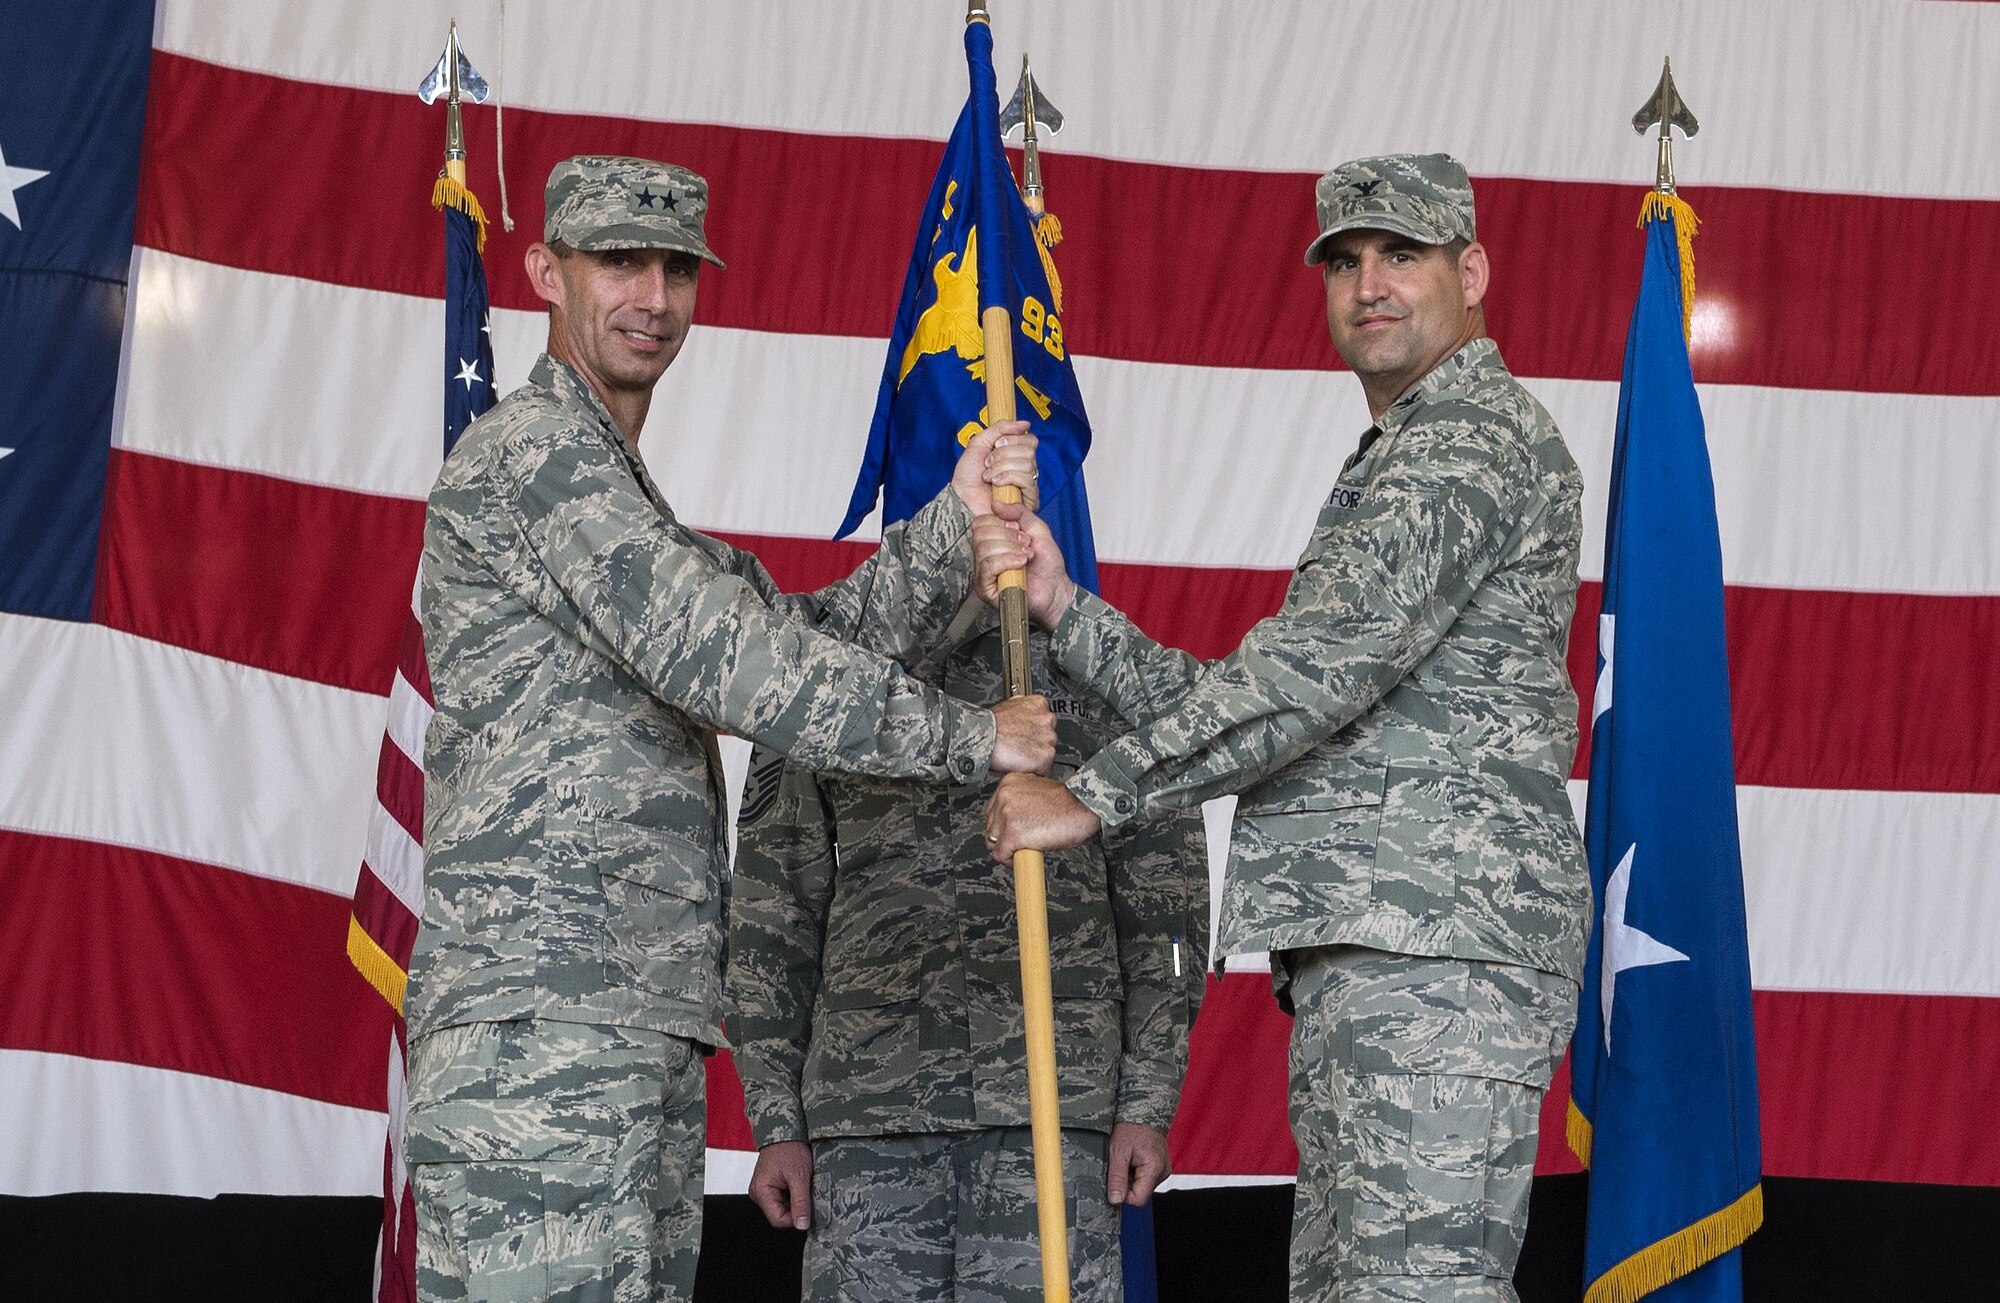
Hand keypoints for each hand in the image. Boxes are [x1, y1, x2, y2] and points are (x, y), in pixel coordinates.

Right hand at [748, 1140, 812, 1230]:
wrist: (785, 1130)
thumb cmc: (789, 1148)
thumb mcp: (799, 1176)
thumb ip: (800, 1202)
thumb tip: (802, 1225)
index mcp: (761, 1192)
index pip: (778, 1220)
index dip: (795, 1219)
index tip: (809, 1211)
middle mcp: (758, 1193)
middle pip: (779, 1215)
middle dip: (796, 1208)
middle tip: (806, 1192)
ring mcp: (763, 1189)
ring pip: (782, 1207)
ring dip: (795, 1200)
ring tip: (801, 1184)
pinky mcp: (769, 1186)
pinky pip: (782, 1198)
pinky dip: (792, 1194)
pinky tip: (798, 1183)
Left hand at [951, 420, 1037, 517]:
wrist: (961, 498)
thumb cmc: (968, 476)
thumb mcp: (979, 443)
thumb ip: (1000, 428)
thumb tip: (1025, 423)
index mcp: (1016, 455)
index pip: (1030, 440)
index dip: (1013, 439)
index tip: (996, 445)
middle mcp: (1024, 469)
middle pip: (1029, 451)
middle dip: (1003, 455)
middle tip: (988, 463)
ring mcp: (1027, 484)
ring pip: (1027, 464)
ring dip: (1002, 468)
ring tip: (989, 477)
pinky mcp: (1028, 499)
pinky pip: (1027, 480)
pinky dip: (1008, 478)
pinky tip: (996, 485)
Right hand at [971, 511, 1075, 626]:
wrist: (1056, 589)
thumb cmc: (1047, 565)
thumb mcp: (1037, 529)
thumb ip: (1019, 512)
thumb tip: (997, 504)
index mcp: (993, 541)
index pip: (980, 523)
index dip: (999, 522)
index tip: (1018, 530)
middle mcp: (984, 556)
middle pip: (980, 535)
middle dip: (1008, 537)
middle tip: (1026, 545)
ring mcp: (983, 573)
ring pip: (984, 549)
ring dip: (1010, 549)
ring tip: (1026, 556)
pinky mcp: (986, 589)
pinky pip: (987, 567)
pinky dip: (1006, 561)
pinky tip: (1020, 564)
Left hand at [983, 772, 1100, 860]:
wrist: (1085, 808)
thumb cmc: (1069, 803)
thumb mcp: (1038, 792)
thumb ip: (1020, 801)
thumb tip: (1012, 819)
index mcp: (1010, 782)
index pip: (992, 811)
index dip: (1002, 826)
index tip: (1014, 832)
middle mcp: (1005, 795)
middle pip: (990, 827)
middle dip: (1004, 838)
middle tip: (1023, 842)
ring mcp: (1007, 814)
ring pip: (993, 842)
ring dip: (1008, 849)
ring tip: (1027, 847)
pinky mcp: (1013, 833)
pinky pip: (1000, 855)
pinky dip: (1011, 862)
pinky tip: (1026, 856)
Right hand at [988, 696, 1056, 774]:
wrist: (982, 737)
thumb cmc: (989, 725)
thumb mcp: (1008, 705)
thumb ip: (1023, 710)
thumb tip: (1024, 715)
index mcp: (1039, 704)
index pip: (1046, 721)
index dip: (1035, 732)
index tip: (1027, 737)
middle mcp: (1047, 719)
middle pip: (1049, 737)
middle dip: (1037, 745)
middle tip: (1021, 748)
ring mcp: (1048, 737)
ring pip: (1048, 753)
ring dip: (1036, 758)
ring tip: (1019, 757)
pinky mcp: (1046, 755)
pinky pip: (1045, 769)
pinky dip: (1035, 771)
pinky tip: (1022, 765)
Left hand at [1107, 1122, 1170, 1206]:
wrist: (1142, 1111)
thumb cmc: (1131, 1127)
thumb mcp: (1118, 1152)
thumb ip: (1117, 1178)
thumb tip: (1116, 1200)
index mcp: (1154, 1168)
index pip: (1139, 1199)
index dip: (1123, 1195)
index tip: (1114, 1181)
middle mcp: (1162, 1171)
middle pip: (1141, 1193)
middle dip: (1126, 1183)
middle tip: (1120, 1164)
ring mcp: (1162, 1169)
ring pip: (1142, 1186)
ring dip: (1130, 1177)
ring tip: (1127, 1159)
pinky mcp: (1160, 1167)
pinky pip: (1145, 1178)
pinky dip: (1136, 1171)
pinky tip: (1133, 1158)